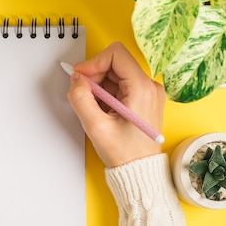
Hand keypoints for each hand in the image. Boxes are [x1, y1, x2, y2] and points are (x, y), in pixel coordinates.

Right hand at [67, 42, 164, 166]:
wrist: (139, 171)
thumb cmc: (125, 153)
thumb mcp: (96, 127)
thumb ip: (81, 99)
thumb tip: (76, 80)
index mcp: (143, 89)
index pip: (116, 54)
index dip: (93, 63)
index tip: (81, 78)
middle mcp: (149, 86)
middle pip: (115, 63)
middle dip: (95, 76)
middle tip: (84, 95)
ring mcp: (148, 92)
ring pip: (116, 74)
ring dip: (99, 86)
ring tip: (95, 108)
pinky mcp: (143, 99)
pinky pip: (120, 85)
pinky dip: (106, 93)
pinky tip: (102, 111)